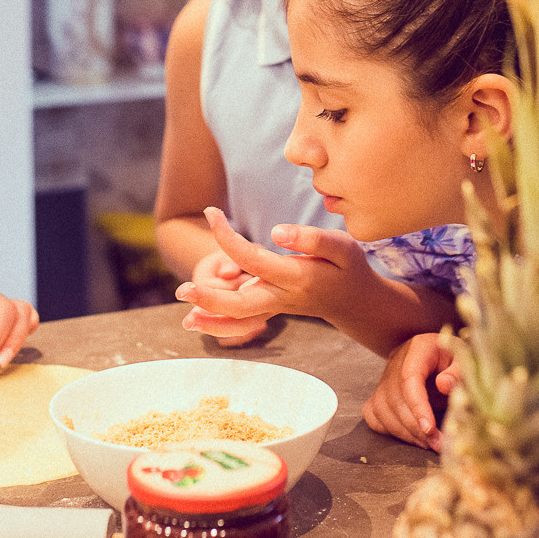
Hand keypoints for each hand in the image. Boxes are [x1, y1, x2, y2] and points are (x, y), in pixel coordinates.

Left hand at [176, 207, 380, 338]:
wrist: (355, 303)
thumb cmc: (348, 269)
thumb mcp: (342, 246)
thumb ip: (311, 239)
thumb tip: (276, 232)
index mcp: (296, 276)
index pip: (253, 258)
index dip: (228, 237)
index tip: (212, 213)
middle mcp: (282, 296)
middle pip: (241, 304)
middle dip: (211, 298)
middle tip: (183, 289)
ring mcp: (274, 307)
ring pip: (240, 320)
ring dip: (211, 321)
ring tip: (185, 318)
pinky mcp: (270, 309)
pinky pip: (242, 322)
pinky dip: (220, 324)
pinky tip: (197, 320)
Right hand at [363, 333, 457, 449]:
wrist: (442, 355)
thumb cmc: (455, 360)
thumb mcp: (465, 360)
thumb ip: (458, 372)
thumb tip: (444, 386)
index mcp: (418, 348)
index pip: (409, 377)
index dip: (417, 405)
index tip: (430, 428)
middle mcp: (396, 361)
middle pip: (395, 398)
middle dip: (415, 426)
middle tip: (437, 444)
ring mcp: (385, 377)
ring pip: (381, 408)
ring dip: (404, 432)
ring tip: (428, 444)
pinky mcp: (380, 391)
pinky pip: (373, 413)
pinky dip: (389, 429)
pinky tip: (411, 438)